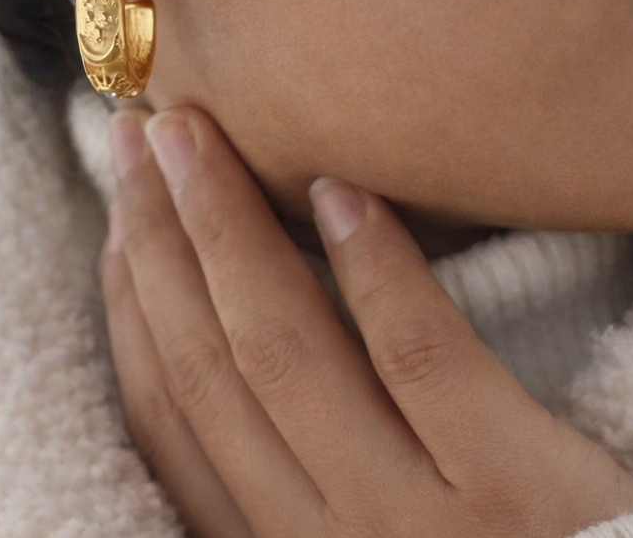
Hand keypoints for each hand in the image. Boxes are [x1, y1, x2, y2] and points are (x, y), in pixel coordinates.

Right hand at [99, 105, 632, 537]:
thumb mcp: (363, 536)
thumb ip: (306, 468)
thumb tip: (248, 334)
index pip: (174, 418)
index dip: (132, 309)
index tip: (121, 216)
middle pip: (210, 367)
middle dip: (159, 242)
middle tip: (136, 135)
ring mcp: (413, 519)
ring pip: (286, 356)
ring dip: (230, 233)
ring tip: (198, 137)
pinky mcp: (512, 488)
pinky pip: (423, 359)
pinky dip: (375, 270)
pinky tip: (343, 191)